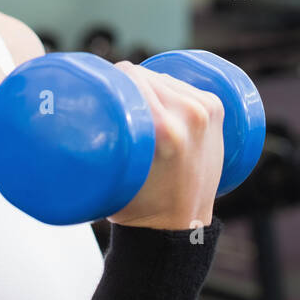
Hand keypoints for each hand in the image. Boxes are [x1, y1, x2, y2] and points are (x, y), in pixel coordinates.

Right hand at [106, 61, 224, 231]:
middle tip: (114, 102)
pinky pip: (184, 85)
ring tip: (135, 106)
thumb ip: (104, 133)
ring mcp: (207, 110)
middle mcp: (191, 114)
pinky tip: (157, 99)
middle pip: (148, 74)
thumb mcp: (114, 171)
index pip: (130, 75)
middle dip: (127, 84)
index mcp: (166, 128)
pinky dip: (168, 89)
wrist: (180, 225)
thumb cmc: (138, 204)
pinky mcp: (216, 109)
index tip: (98, 88)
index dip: (109, 78)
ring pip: (165, 77)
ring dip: (148, 86)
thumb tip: (82, 96)